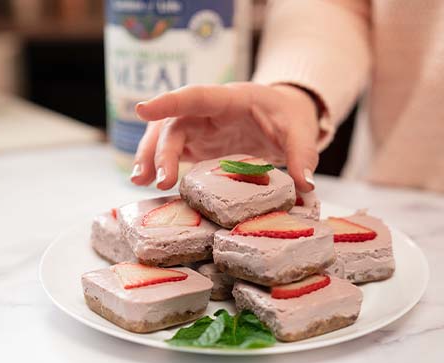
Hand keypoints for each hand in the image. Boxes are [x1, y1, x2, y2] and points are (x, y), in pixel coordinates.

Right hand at [130, 82, 319, 191]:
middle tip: (153, 179)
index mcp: (232, 99)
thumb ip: (302, 155)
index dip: (169, 102)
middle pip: (174, 123)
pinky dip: (161, 164)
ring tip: (138, 181)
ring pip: (167, 136)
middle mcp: (209, 111)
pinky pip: (174, 150)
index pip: (196, 96)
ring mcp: (202, 126)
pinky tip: (152, 182)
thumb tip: (305, 186)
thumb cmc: (289, 116)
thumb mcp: (300, 131)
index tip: (141, 109)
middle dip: (159, 149)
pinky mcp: (200, 143)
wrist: (284, 114)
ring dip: (151, 156)